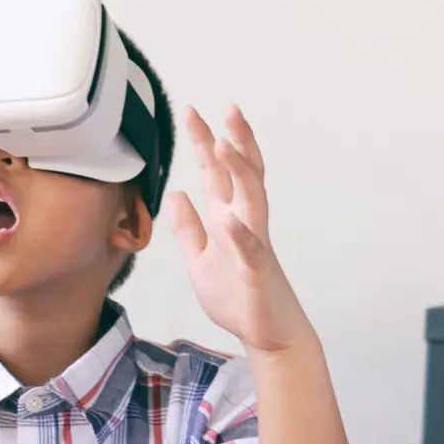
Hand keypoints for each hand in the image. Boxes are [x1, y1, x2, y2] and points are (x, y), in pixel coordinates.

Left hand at [165, 105, 312, 353]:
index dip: (205, 143)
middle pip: (242, 175)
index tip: (191, 112)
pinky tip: (229, 217)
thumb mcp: (198, 258)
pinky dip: (241, 234)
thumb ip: (188, 227)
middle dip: (234, 141)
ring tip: (224, 145)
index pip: (217, 173)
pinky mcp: (258, 275)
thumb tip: (176, 193)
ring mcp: (254, 248)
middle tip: (227, 109)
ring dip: (239, 173)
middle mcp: (245, 225)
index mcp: (227, 219)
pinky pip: (251, 252)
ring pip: (252, 202)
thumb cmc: (236, 296)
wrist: (266, 335)